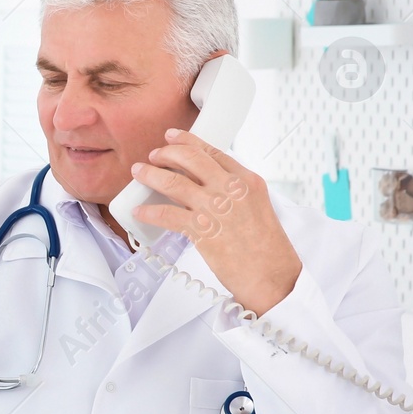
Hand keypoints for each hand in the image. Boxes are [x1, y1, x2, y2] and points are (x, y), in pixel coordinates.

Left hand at [131, 128, 302, 314]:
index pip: (213, 151)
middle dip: (166, 153)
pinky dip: (148, 212)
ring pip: (173, 182)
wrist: (273, 276)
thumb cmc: (267, 248)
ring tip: (139, 173)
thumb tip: (204, 185)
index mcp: (248, 180)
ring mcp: (216, 208)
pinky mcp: (202, 230)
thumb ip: (234, 192)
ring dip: (150, 175)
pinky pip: (166, 215)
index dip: (188, 141)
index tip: (173, 137)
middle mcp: (231, 189)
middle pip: (190, 159)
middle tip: (154, 156)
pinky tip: (139, 212)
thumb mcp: (257, 207)